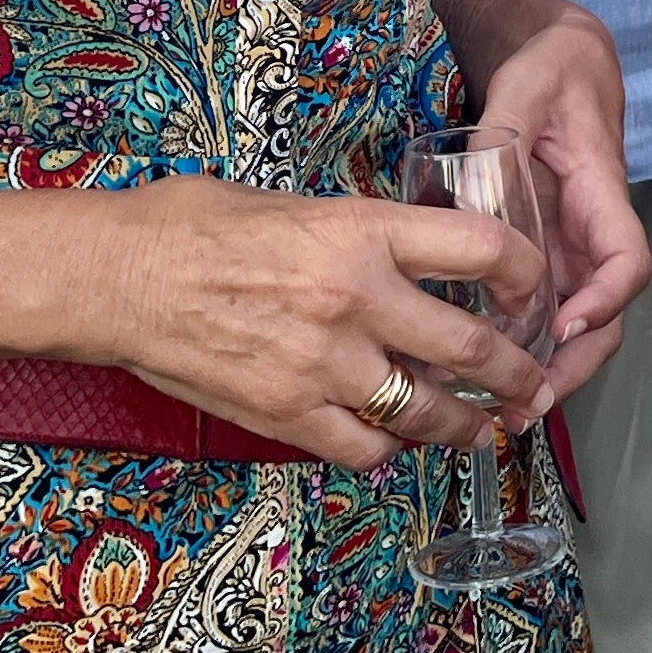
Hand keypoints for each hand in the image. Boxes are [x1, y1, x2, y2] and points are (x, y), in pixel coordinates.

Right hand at [90, 171, 554, 467]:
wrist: (118, 277)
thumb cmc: (196, 224)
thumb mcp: (298, 203)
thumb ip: (363, 233)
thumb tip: (409, 254)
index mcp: (365, 230)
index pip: (484, 249)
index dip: (526, 275)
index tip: (533, 292)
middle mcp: (357, 299)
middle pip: (472, 350)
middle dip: (516, 377)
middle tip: (531, 388)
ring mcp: (323, 364)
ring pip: (426, 413)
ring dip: (465, 428)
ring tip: (481, 431)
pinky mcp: (287, 414)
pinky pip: (364, 448)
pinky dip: (388, 449)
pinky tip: (394, 442)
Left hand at [465, 11, 650, 399]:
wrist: (559, 61)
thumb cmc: (551, 69)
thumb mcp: (525, 86)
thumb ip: (500, 134)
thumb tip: (475, 190)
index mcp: (601, 195)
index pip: (625, 260)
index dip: (604, 300)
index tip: (566, 326)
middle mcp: (590, 233)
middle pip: (603, 315)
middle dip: (574, 364)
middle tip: (527, 403)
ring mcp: (567, 248)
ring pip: (573, 324)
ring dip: (548, 369)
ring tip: (502, 410)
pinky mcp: (540, 254)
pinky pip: (540, 310)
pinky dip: (521, 347)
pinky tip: (480, 376)